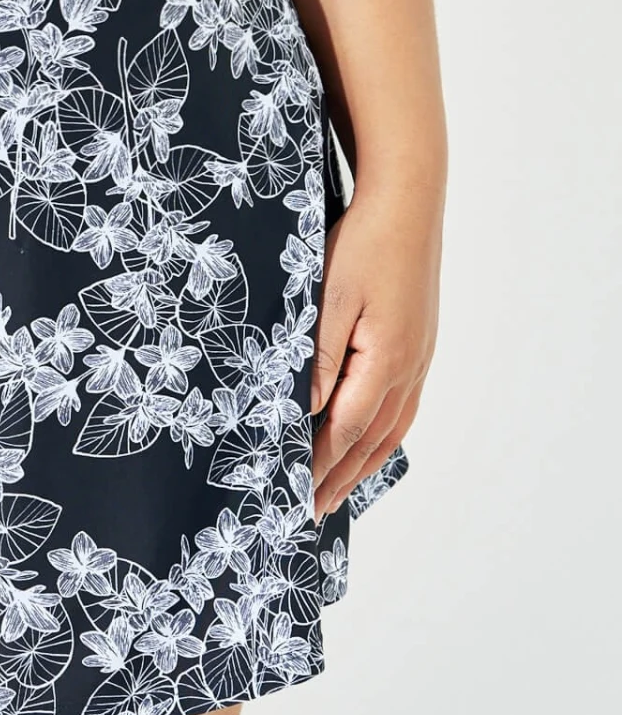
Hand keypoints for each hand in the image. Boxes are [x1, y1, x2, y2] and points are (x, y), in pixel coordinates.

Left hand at [310, 182, 439, 520]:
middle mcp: (409, 368)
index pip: (344, 429)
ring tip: (340, 488)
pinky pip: (402, 406)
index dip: (319, 465)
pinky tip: (371, 438)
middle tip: (313, 511)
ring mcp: (419, 358)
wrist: (408, 204)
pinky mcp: (419, 344)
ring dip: (364, 462)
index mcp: (385, 361)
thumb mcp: (331, 296)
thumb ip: (318, 355)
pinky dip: (383, 433)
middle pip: (371, 440)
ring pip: (392, 428)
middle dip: (340, 477)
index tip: (296, 494)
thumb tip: (306, 410)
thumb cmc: (364, 243)